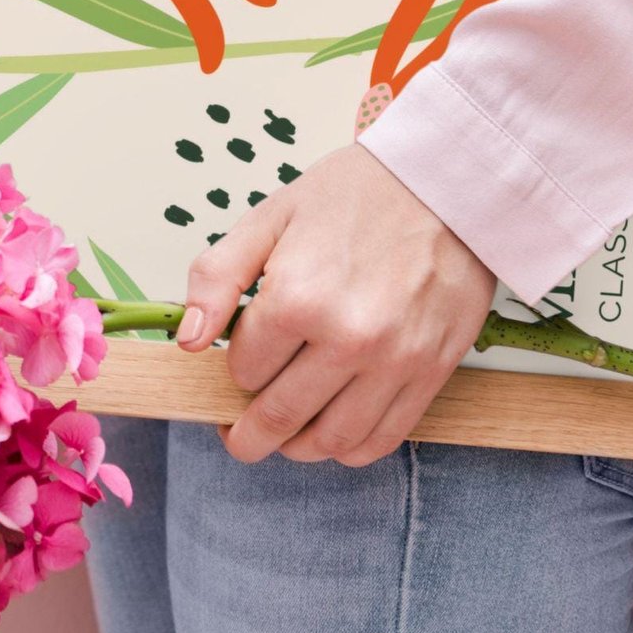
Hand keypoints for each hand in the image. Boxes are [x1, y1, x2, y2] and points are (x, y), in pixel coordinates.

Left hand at [178, 143, 495, 466]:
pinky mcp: (431, 373)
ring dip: (297, 447)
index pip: (244, 369)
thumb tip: (189, 341)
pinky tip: (333, 433)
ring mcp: (393, 362)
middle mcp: (346, 339)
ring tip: (283, 436)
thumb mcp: (270, 217)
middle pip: (279, 416)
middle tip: (238, 435)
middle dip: (249, 433)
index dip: (236, 366)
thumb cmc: (353, 194)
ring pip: (330, 440)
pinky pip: (382, 440)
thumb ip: (219, 276)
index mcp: (297, 297)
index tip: (243, 357)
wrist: (443, 183)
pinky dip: (349, 449)